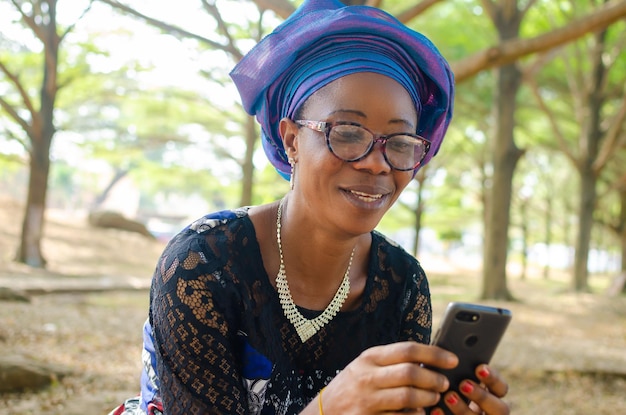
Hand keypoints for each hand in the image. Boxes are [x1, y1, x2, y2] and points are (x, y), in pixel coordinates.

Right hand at [308, 341, 458, 413]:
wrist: (324, 411)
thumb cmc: (353, 385)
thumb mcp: (366, 365)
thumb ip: (392, 362)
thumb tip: (429, 359)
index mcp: (370, 357)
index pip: (407, 350)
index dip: (434, 354)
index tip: (452, 359)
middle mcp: (367, 376)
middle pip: (410, 373)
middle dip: (434, 379)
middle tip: (445, 383)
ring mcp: (366, 399)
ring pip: (408, 397)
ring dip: (428, 399)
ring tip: (434, 398)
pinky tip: (420, 414)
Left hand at [431, 364, 509, 414]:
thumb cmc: (443, 387)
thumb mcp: (453, 378)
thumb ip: (458, 370)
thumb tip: (450, 354)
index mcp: (491, 396)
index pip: (501, 389)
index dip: (493, 379)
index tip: (479, 368)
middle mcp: (490, 413)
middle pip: (500, 409)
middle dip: (482, 396)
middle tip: (464, 384)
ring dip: (464, 409)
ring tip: (448, 396)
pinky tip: (435, 410)